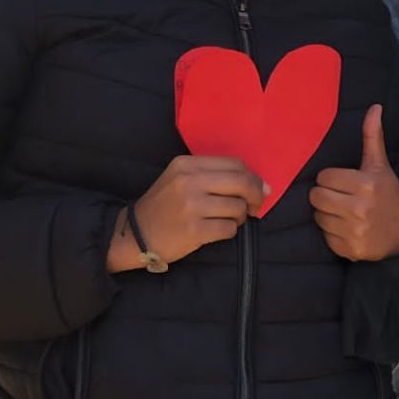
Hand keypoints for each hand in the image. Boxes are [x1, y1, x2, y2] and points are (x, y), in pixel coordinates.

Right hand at [109, 155, 265, 271]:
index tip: (257, 188)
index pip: (235, 164)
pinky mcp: (194, 230)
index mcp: (187, 165)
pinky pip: (229, 229)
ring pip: (237, 207)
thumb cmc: (164, 206)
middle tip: (254, 206)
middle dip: (256, 195)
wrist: (134, 234)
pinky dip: (229, 231)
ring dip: (239, 217)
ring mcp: (191, 206)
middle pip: (242, 182)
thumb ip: (215, 176)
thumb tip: (263, 185)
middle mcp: (189, 182)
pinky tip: (217, 230)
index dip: (252, 177)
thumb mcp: (180, 179)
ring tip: (226, 219)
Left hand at [310, 105, 398, 260]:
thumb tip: (374, 106)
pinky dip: (333, 234)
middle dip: (325, 195)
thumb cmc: (389, 193)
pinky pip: (325, 237)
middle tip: (341, 197)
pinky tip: (348, 228)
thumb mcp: (380, 165)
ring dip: (327, 214)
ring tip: (345, 213)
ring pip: (318, 217)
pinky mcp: (351, 250)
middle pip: (316, 197)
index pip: (324, 177)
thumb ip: (372, 136)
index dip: (332, 179)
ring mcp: (355, 232)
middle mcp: (360, 209)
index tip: (345, 182)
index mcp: (366, 184)